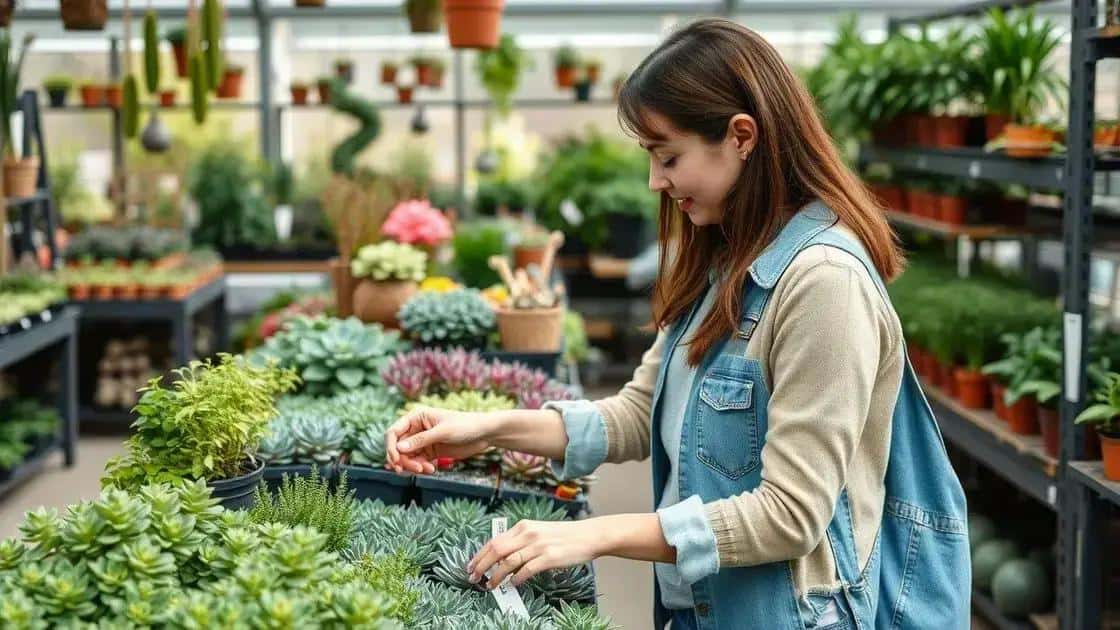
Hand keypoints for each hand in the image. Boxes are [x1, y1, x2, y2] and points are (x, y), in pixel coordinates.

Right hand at [384, 406, 495, 473]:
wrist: (484, 433)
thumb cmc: (465, 425)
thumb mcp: (442, 432)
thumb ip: (420, 440)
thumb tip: (399, 448)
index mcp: (416, 417)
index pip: (393, 432)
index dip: (391, 447)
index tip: (396, 460)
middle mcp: (416, 429)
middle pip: (398, 448)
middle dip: (404, 460)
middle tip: (416, 469)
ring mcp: (422, 441)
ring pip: (406, 457)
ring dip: (413, 466)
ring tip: (427, 470)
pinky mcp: (430, 452)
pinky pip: (417, 462)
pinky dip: (421, 468)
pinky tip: (431, 470)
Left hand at [467, 519, 602, 588]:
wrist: (588, 535)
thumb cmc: (564, 536)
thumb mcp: (539, 532)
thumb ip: (521, 542)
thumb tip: (502, 561)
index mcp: (524, 526)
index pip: (494, 541)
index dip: (480, 555)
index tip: (471, 566)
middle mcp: (528, 534)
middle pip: (497, 550)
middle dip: (482, 565)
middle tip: (474, 577)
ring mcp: (538, 545)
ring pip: (508, 562)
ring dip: (496, 576)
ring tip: (490, 585)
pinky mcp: (549, 557)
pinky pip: (526, 570)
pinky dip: (516, 579)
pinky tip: (513, 584)